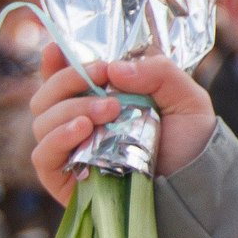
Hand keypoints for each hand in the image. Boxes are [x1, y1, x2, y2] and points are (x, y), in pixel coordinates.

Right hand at [28, 45, 217, 203]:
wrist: (195, 189)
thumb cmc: (190, 146)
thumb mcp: (187, 99)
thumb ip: (158, 72)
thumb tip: (115, 69)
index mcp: (101, 100)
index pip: (64, 77)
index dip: (55, 61)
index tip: (56, 48)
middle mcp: (80, 124)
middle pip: (47, 95)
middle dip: (70, 79)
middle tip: (103, 76)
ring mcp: (70, 152)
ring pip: (42, 120)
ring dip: (72, 107)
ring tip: (109, 110)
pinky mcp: (64, 180)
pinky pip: (42, 154)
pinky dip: (58, 137)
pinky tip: (83, 130)